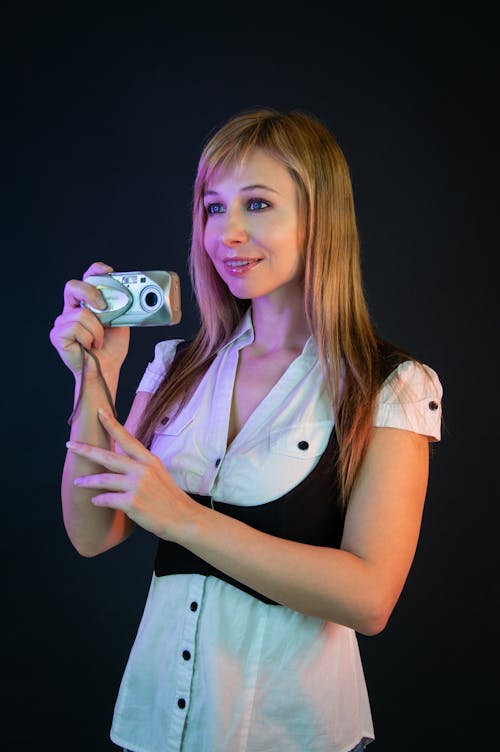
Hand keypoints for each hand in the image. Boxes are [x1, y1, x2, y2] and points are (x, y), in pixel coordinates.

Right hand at [49, 261, 129, 375]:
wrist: (106, 369)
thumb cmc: (111, 348)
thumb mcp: (121, 322)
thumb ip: (120, 306)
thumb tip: (128, 293)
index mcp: (85, 304)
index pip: (86, 279)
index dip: (95, 271)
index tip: (108, 271)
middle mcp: (71, 310)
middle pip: (73, 287)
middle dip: (91, 293)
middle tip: (104, 307)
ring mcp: (63, 322)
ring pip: (82, 314)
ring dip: (97, 329)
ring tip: (98, 341)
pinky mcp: (57, 335)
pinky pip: (77, 328)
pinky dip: (90, 338)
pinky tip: (89, 346)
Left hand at [66, 408, 193, 540]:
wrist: (184, 518)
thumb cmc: (170, 499)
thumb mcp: (159, 474)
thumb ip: (140, 467)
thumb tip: (120, 465)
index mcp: (149, 460)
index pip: (127, 438)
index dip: (112, 424)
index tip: (100, 412)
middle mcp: (142, 470)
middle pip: (108, 457)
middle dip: (86, 450)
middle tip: (70, 445)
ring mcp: (137, 486)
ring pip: (104, 480)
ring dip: (88, 482)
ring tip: (77, 482)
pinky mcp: (132, 503)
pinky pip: (107, 499)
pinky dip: (99, 500)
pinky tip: (96, 501)